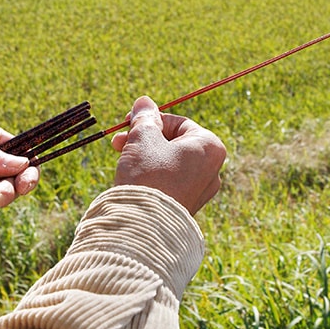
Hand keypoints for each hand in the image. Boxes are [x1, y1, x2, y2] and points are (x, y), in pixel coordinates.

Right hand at [111, 96, 225, 214]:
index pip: (179, 123)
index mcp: (210, 147)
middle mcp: (212, 169)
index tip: (128, 121)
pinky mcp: (187, 206)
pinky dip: (151, 174)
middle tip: (117, 141)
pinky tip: (131, 176)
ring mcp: (201, 190)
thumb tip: (144, 102)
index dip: (151, 120)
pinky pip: (170, 181)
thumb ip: (145, 118)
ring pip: (169, 162)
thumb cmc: (148, 175)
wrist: (145, 226)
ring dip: (144, 155)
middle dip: (143, 139)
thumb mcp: (143, 138)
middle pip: (173, 143)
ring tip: (120, 157)